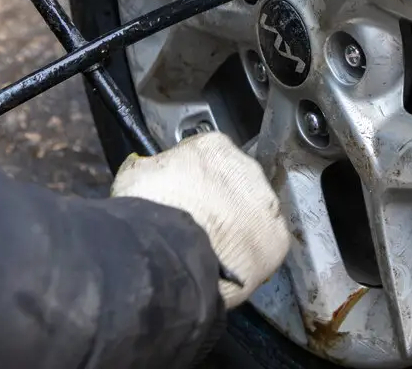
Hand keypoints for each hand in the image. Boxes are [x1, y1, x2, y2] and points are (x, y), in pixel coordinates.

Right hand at [110, 132, 290, 308]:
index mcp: (214, 147)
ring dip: (239, 225)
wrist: (169, 254)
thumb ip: (152, 167)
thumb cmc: (150, 213)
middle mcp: (247, 169)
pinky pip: (265, 244)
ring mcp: (265, 204)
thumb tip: (149, 170)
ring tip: (214, 247)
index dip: (193, 178)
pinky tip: (231, 263)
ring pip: (254, 212)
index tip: (183, 194)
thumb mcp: (135, 176)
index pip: (208, 156)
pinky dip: (251, 253)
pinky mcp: (276, 239)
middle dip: (220, 200)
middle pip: (235, 183)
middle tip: (198, 222)